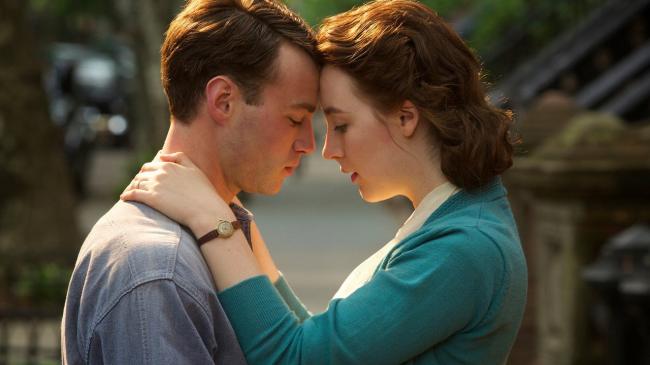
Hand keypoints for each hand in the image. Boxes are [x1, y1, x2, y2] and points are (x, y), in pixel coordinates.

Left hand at [120, 152, 234, 236]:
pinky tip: (124, 198)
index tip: (145, 179)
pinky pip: (133, 194)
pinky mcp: (151, 198)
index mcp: (169, 165)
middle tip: (135, 186)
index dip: (146, 172)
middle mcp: (160, 173)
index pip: (151, 166)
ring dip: (131, 187)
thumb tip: (162, 155)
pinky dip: (127, 195)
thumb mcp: (194, 169)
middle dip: (137, 179)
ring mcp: (154, 185)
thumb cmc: (204, 192)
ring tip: (129, 193)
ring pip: (136, 183)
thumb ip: (180, 158)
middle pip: (141, 174)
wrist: (205, 211)